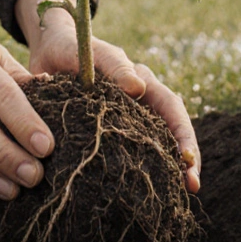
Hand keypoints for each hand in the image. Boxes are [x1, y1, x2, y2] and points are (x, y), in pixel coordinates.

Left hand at [16, 0, 201, 192]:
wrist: (48, 51)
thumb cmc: (73, 47)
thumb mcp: (94, 53)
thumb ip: (114, 67)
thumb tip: (138, 89)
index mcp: (143, 83)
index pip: (171, 109)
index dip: (183, 134)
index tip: (187, 158)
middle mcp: (141, 103)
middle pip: (171, 133)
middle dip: (184, 160)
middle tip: (192, 186)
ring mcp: (126, 120)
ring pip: (153, 146)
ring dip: (165, 169)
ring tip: (174, 194)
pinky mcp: (107, 133)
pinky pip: (128, 153)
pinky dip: (137, 170)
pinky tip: (138, 192)